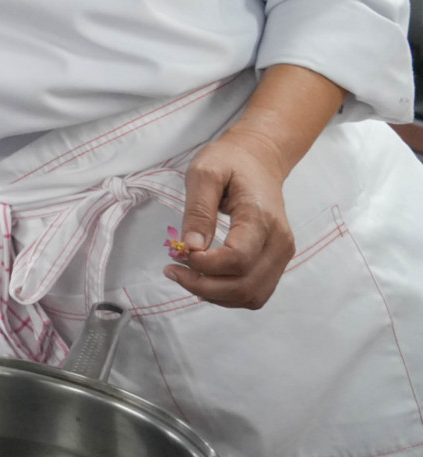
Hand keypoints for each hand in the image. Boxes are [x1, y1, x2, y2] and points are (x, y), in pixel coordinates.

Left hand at [166, 130, 294, 308]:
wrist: (260, 160)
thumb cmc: (230, 162)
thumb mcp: (204, 173)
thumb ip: (198, 210)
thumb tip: (190, 247)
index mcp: (261, 217)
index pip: (238, 258)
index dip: (206, 265)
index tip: (179, 253)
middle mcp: (279, 242)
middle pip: (246, 286)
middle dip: (204, 287)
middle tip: (173, 270)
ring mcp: (282, 254)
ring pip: (252, 296)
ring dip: (214, 294)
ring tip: (185, 275)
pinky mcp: (277, 262)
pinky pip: (254, 292)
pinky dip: (227, 294)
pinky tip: (204, 278)